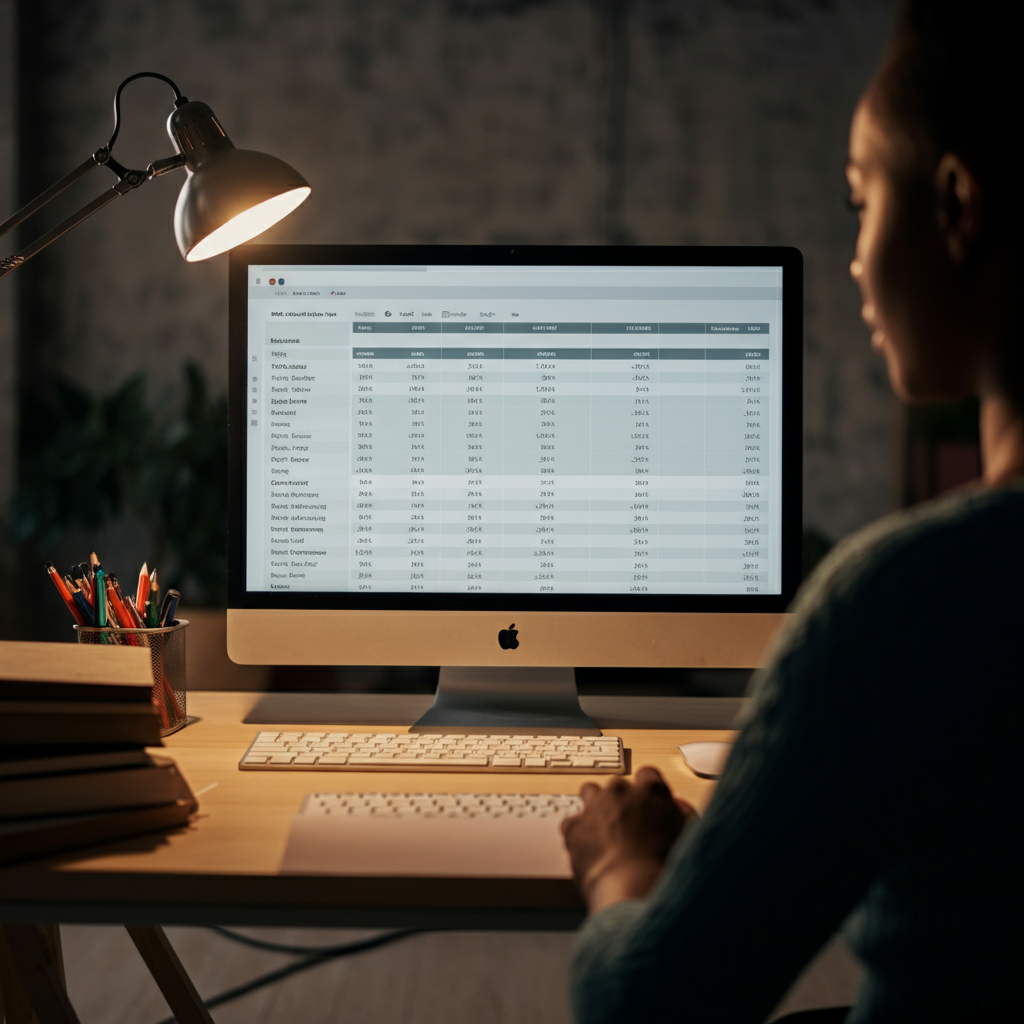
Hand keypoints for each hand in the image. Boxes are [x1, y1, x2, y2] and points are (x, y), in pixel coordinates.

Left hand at [561, 766, 696, 912]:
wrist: (632, 887)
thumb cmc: (664, 865)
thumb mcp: (688, 836)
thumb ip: (684, 815)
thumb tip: (680, 808)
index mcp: (651, 790)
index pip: (648, 775)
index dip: (647, 791)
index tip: (648, 803)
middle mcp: (621, 791)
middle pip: (618, 785)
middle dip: (621, 800)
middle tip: (628, 824)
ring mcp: (595, 806)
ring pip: (590, 792)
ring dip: (596, 807)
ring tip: (604, 830)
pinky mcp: (575, 826)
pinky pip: (572, 823)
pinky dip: (578, 833)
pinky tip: (588, 848)